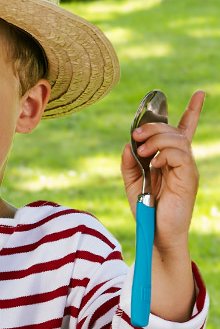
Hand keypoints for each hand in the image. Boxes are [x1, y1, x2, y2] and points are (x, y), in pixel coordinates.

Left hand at [121, 91, 204, 252]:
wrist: (156, 234)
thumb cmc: (147, 211)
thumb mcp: (132, 184)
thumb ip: (128, 164)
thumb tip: (127, 144)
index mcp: (170, 160)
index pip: (184, 130)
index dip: (193, 111)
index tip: (200, 94)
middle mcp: (181, 162)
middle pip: (175, 131)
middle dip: (154, 127)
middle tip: (137, 136)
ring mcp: (187, 169)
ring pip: (178, 140)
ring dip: (157, 139)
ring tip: (142, 151)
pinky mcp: (188, 178)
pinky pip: (181, 156)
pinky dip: (165, 154)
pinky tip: (154, 163)